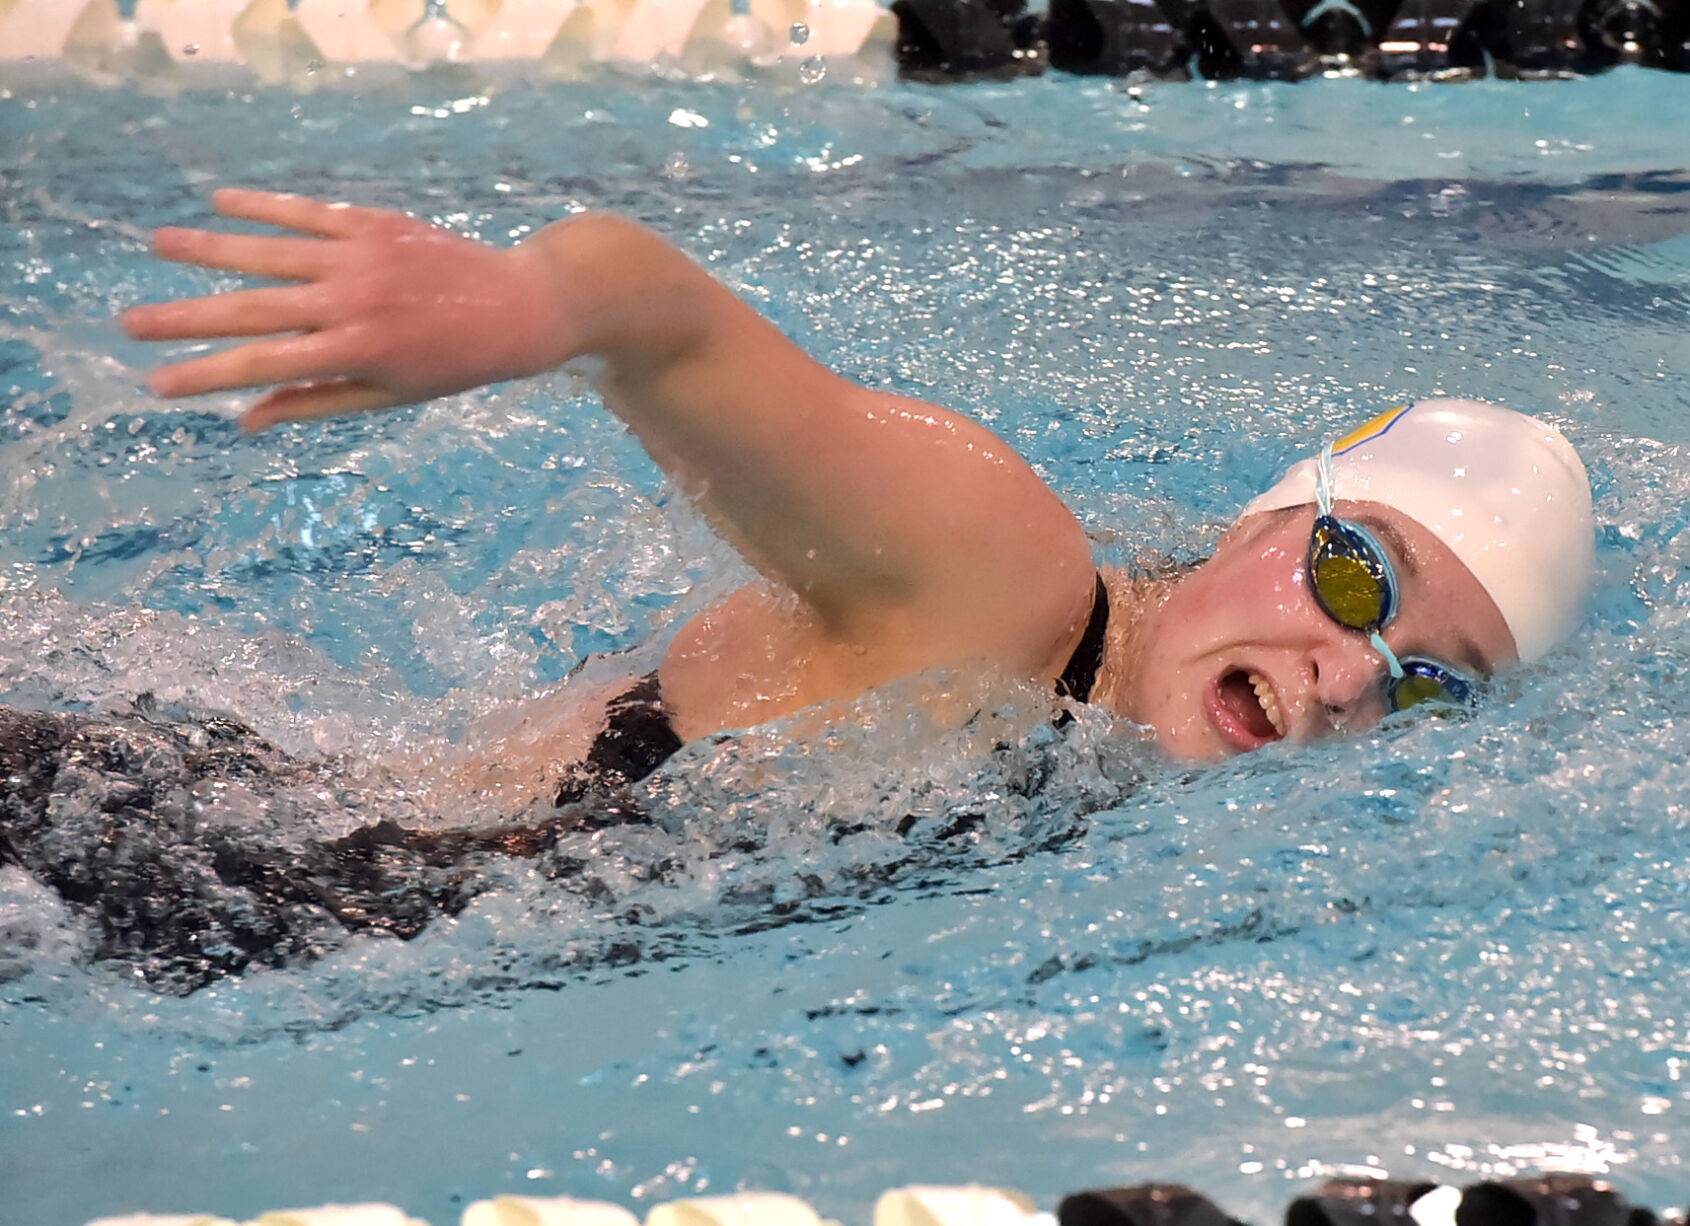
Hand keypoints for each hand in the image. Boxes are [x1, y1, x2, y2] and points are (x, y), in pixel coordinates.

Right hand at [121, 189, 560, 431]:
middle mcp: (352, 302)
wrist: (518, 307)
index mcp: (356, 352)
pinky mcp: (373, 223)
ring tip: (156, 245)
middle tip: (127, 323)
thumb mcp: (390, 396)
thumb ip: (317, 402)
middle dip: (186, 318)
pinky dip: (262, 207)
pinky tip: (219, 202)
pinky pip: (306, 212)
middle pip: (252, 309)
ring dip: (209, 249)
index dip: (205, 376)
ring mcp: (360, 257)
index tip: (155, 384)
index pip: (263, 367)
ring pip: (270, 252)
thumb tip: (246, 421)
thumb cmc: (452, 364)